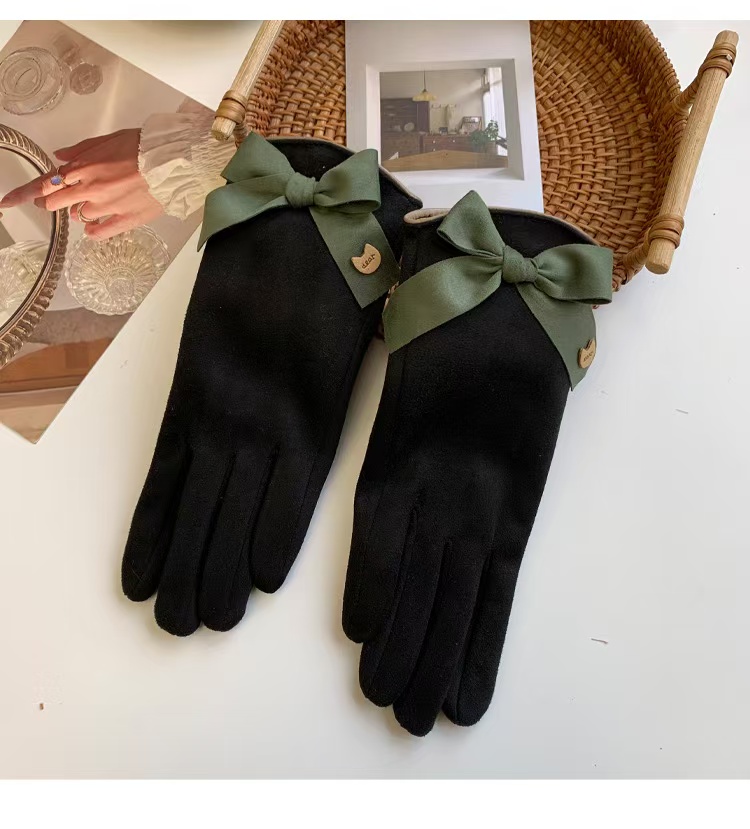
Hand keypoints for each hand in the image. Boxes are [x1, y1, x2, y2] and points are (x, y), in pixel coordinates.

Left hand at [0, 128, 163, 239]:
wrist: (172, 161)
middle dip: (51, 202)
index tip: (7, 202)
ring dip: (79, 211)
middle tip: (54, 201)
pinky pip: (101, 232)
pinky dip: (94, 230)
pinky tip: (94, 227)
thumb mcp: (107, 139)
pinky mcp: (126, 219)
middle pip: (57, 203)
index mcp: (83, 167)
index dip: (23, 194)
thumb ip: (80, 150)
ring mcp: (108, 207)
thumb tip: (61, 155)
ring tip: (93, 202)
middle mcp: (90, 189)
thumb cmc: (143, 147)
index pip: (44, 183)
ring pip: (79, 216)